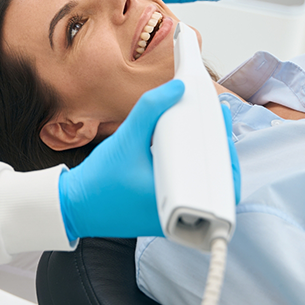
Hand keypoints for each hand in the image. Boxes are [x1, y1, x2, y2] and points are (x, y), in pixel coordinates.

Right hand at [58, 81, 241, 240]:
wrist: (77, 206)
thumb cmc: (99, 179)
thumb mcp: (127, 138)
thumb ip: (151, 108)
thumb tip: (176, 88)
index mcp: (177, 199)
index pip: (220, 179)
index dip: (226, 149)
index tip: (221, 121)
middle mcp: (180, 214)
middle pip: (217, 182)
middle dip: (219, 151)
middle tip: (216, 123)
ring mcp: (173, 217)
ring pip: (204, 188)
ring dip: (207, 160)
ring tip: (206, 132)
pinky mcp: (164, 215)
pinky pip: (188, 191)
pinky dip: (191, 169)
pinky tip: (188, 149)